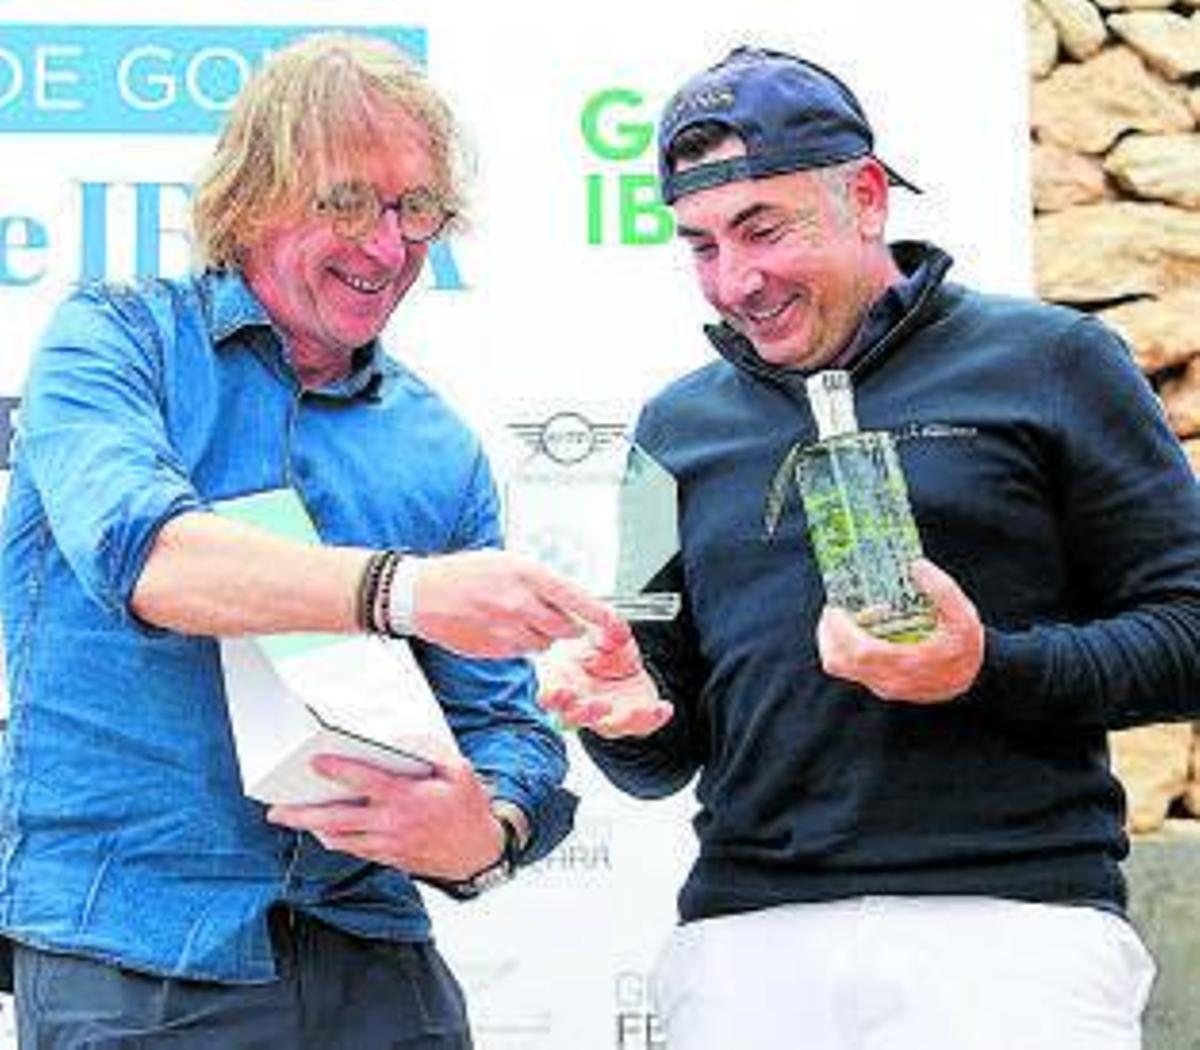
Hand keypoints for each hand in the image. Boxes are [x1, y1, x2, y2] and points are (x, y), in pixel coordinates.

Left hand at [266, 751, 503, 880]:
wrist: (478, 853)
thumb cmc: (468, 810)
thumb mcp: (459, 771)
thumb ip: (431, 750)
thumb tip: (405, 737)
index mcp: (406, 798)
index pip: (364, 782)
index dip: (338, 771)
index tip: (315, 762)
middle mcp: (390, 824)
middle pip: (336, 820)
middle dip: (303, 815)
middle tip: (276, 811)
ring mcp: (386, 845)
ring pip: (340, 839)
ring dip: (313, 828)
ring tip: (291, 818)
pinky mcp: (388, 858)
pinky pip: (353, 849)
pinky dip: (335, 839)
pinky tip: (324, 830)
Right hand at [412, 550, 618, 657]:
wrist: (421, 594)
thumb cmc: (463, 573)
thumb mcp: (507, 562)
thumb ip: (538, 580)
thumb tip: (566, 595)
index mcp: (527, 575)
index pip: (577, 599)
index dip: (601, 614)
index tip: (617, 624)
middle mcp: (521, 604)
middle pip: (567, 628)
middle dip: (565, 624)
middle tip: (550, 614)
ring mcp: (508, 630)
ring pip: (545, 642)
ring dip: (540, 634)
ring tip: (516, 617)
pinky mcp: (496, 649)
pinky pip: (522, 652)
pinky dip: (519, 643)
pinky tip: (499, 627)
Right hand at [539, 619, 672, 737]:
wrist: (624, 665)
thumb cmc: (601, 652)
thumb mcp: (605, 635)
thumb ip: (608, 632)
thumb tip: (615, 627)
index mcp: (564, 683)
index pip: (549, 697)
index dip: (553, 697)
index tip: (563, 691)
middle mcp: (581, 704)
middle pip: (574, 719)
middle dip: (585, 714)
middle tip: (599, 704)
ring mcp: (605, 716)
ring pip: (608, 727)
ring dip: (622, 720)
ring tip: (637, 710)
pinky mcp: (630, 721)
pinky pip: (641, 726)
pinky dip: (654, 718)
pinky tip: (664, 708)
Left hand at [816, 558, 983, 703]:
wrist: (976, 679)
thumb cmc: (966, 646)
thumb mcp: (963, 616)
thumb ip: (943, 590)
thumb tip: (916, 565)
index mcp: (906, 664)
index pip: (859, 653)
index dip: (840, 631)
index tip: (835, 608)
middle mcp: (888, 681)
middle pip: (838, 662)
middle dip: (827, 633)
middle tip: (835, 609)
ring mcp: (883, 686)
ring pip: (840, 667)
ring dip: (834, 640)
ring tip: (850, 617)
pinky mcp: (881, 686)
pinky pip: (851, 668)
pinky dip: (845, 647)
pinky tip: (862, 628)